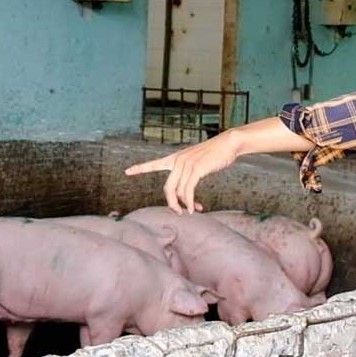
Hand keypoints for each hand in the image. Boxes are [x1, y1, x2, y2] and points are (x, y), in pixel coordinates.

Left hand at [125, 131, 242, 213]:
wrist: (228, 144)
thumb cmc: (214, 154)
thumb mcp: (198, 162)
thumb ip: (189, 174)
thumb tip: (186, 193)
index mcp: (176, 158)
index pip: (154, 163)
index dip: (140, 168)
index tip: (127, 171)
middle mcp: (178, 161)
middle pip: (168, 188)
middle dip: (172, 203)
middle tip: (178, 212)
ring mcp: (187, 164)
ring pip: (179, 191)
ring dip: (185, 205)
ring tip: (192, 211)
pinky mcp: (196, 169)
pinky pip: (188, 190)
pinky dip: (190, 202)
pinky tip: (195, 208)